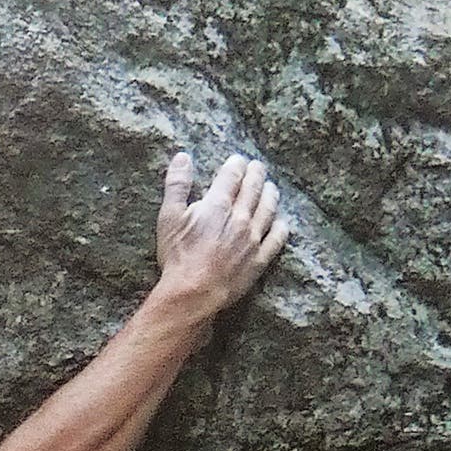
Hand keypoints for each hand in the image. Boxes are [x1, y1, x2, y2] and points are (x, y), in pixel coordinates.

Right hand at [155, 147, 288, 316]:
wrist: (193, 293)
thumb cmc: (178, 256)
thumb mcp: (168, 218)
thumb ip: (177, 185)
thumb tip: (183, 157)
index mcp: (218, 204)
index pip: (232, 175)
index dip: (236, 164)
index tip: (238, 161)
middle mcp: (241, 217)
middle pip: (254, 188)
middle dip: (256, 173)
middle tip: (257, 167)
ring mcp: (253, 238)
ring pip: (269, 208)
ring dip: (270, 194)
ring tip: (270, 187)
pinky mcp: (260, 259)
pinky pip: (277, 238)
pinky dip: (281, 227)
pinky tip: (281, 222)